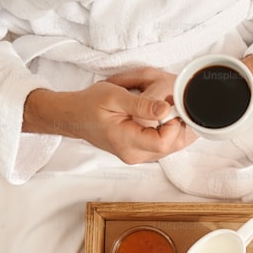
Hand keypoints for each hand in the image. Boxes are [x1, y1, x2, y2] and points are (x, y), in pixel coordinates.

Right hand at [23, 70, 195, 163]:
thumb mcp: (114, 96)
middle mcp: (135, 154)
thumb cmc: (90, 104)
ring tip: (164, 107)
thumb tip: (165, 108)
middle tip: (170, 103)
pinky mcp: (141, 151)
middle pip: (173, 146)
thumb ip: (141, 104)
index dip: (174, 123)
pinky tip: (162, 115)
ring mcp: (139, 155)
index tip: (169, 105)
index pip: (164, 142)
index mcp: (127, 143)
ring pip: (172, 146)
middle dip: (178, 124)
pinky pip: (164, 144)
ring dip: (174, 126)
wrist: (75, 116)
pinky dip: (168, 129)